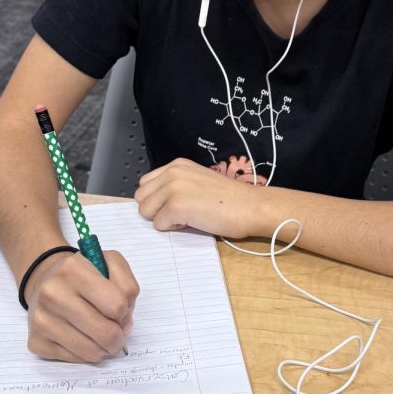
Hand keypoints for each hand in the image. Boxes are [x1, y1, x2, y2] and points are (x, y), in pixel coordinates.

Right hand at [24, 249, 138, 362]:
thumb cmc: (84, 276)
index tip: (119, 310)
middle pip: (106, 333)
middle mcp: (52, 293)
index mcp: (72, 269)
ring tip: (98, 335)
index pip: (116, 305)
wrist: (45, 283)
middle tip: (116, 332)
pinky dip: (84, 354)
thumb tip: (125, 326)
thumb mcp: (111, 264)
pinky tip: (80, 338)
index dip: (124, 312)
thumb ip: (128, 288)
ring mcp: (41, 319)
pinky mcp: (36, 341)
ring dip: (103, 348)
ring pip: (91, 352)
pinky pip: (75, 360)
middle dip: (118, 337)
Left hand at [135, 157, 264, 237]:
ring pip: (146, 211)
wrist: (251, 206)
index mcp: (176, 165)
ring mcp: (172, 188)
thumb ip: (175, 185)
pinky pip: (159, 225)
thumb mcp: (198, 181)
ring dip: (163, 219)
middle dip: (156, 209)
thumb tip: (155, 202)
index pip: (146, 184)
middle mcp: (172, 172)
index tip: (178, 203)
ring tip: (187, 216)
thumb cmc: (230, 199)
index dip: (158, 199)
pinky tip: (194, 221)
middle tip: (181, 212)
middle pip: (141, 198)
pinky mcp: (175, 206)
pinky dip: (173, 228)